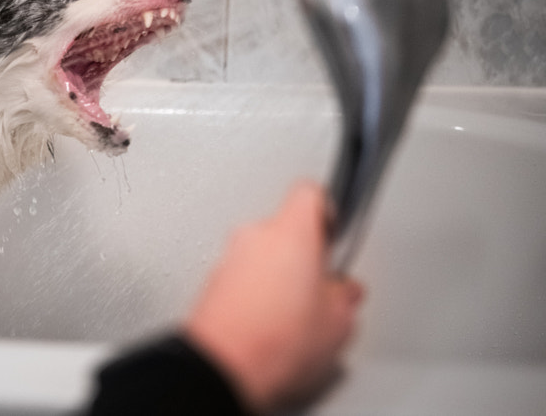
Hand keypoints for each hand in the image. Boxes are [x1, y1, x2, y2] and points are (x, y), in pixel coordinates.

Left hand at [183, 181, 363, 413]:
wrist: (222, 366)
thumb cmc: (274, 340)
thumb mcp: (337, 322)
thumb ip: (345, 294)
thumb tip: (344, 292)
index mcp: (291, 232)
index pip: (309, 193)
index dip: (327, 209)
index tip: (335, 230)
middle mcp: (255, 235)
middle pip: (286, 227)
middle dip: (304, 252)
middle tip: (320, 285)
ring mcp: (230, 257)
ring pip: (263, 252)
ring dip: (279, 273)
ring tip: (294, 312)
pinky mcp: (214, 280)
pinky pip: (244, 274)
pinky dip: (257, 289)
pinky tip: (271, 321)